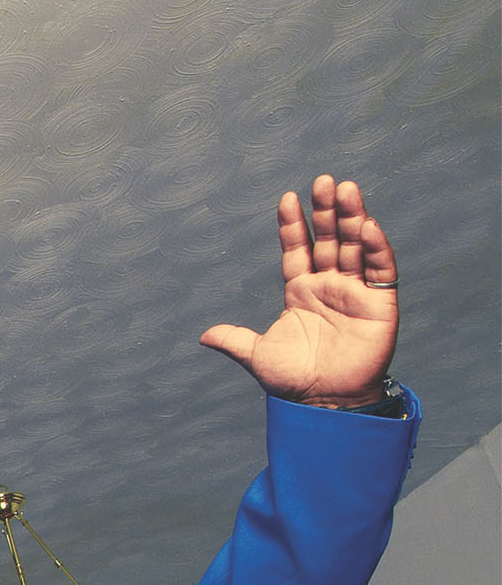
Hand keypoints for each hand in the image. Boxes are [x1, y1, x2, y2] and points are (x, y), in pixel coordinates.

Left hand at [200, 174, 398, 406]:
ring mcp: (354, 292)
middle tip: (323, 181)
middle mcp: (328, 286)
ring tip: (346, 189)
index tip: (288, 197)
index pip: (297, 249)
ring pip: (354, 247)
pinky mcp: (380, 303)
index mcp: (300, 292)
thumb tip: (204, 336)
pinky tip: (366, 226)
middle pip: (328, 240)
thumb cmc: (293, 380)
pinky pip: (379, 270)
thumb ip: (234, 340)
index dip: (293, 225)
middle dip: (325, 211)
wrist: (324, 402)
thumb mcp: (257, 355)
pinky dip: (374, 248)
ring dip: (351, 218)